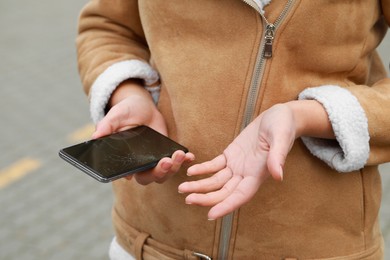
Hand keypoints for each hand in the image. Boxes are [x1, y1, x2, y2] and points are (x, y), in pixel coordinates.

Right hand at [93, 80, 193, 184]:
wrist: (142, 106)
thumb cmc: (125, 112)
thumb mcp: (115, 116)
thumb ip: (106, 126)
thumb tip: (94, 137)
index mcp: (124, 160)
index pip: (129, 174)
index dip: (136, 175)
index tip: (143, 171)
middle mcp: (140, 164)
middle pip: (150, 177)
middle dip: (160, 172)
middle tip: (166, 161)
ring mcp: (155, 160)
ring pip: (165, 173)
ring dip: (174, 167)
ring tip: (180, 155)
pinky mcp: (167, 154)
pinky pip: (177, 162)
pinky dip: (184, 161)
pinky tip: (190, 156)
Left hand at [178, 101, 332, 219]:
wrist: (280, 116)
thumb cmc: (283, 126)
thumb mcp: (281, 138)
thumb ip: (277, 156)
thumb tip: (278, 175)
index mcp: (259, 174)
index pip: (241, 195)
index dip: (226, 206)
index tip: (210, 214)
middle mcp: (247, 174)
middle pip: (224, 192)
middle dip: (206, 198)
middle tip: (187, 199)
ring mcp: (238, 165)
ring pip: (216, 181)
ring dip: (200, 185)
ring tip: (182, 188)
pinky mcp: (232, 155)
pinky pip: (215, 165)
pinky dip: (203, 169)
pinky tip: (191, 171)